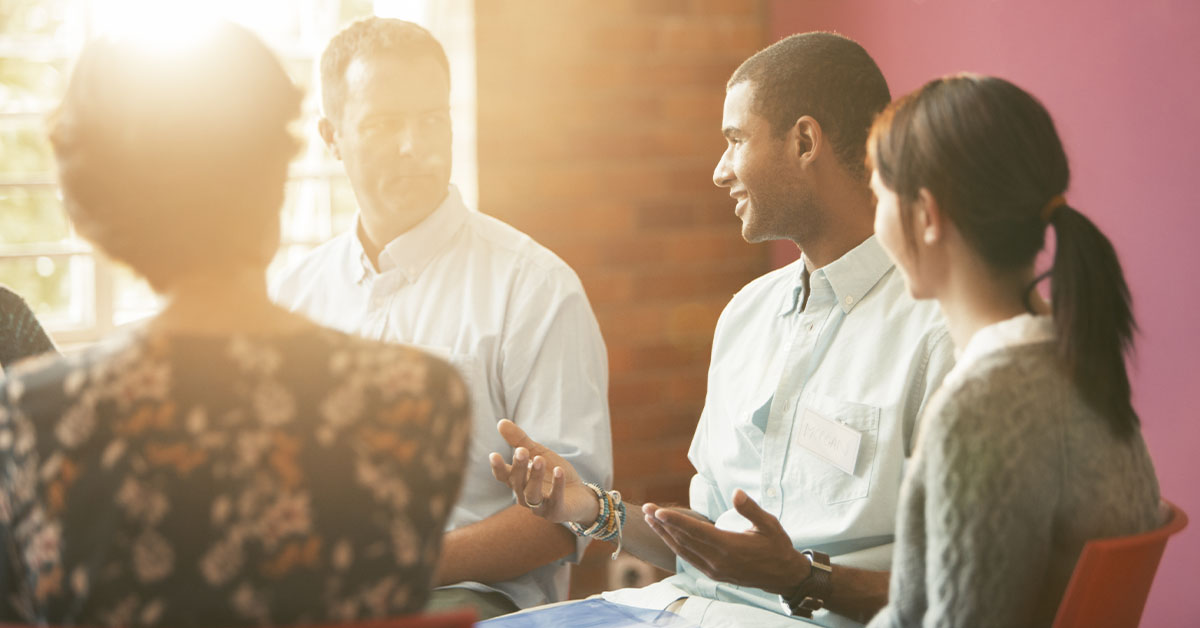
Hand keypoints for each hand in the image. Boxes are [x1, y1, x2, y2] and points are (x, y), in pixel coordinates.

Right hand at [488, 419, 599, 524]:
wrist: (578, 495)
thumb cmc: (553, 474)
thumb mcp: (538, 453)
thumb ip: (520, 441)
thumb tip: (501, 421)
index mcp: (518, 481)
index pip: (503, 476)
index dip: (497, 467)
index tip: (493, 454)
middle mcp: (524, 495)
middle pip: (517, 483)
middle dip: (518, 467)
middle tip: (521, 451)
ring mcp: (539, 507)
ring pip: (532, 494)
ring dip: (535, 477)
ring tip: (539, 459)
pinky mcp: (556, 512)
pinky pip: (555, 499)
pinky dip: (557, 485)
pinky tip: (559, 471)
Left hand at [643, 489, 809, 595]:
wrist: (783, 575)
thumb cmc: (777, 546)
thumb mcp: (769, 524)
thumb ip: (751, 509)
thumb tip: (736, 493)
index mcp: (730, 547)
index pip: (695, 531)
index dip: (674, 521)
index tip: (657, 511)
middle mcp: (718, 560)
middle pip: (683, 540)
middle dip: (663, 524)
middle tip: (646, 508)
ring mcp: (714, 570)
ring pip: (683, 551)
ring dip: (665, 535)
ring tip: (650, 520)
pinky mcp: (714, 574)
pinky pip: (689, 558)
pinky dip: (675, 546)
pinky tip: (667, 536)